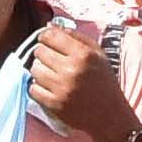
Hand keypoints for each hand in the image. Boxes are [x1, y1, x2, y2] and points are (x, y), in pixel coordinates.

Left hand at [24, 26, 126, 141]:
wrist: (109, 115)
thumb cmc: (104, 81)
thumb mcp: (98, 53)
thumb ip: (75, 36)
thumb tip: (49, 26)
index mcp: (83, 54)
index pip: (50, 36)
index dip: (45, 36)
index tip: (47, 40)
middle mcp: (71, 69)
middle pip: (39, 51)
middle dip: (43, 53)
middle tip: (52, 59)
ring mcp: (61, 88)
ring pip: (34, 69)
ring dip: (40, 69)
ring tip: (51, 73)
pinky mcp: (54, 104)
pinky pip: (33, 89)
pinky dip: (38, 87)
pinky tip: (48, 87)